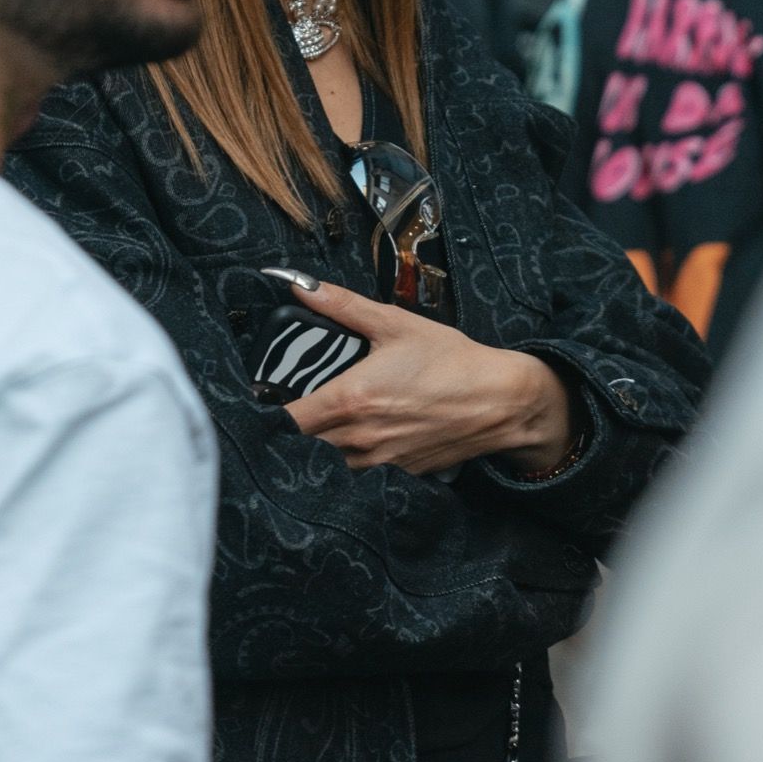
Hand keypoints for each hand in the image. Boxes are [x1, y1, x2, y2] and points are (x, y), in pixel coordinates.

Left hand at [274, 277, 577, 476]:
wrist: (501, 402)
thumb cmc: (451, 362)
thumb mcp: (395, 324)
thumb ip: (342, 306)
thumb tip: (301, 285)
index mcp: (349, 401)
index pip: (283, 423)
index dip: (265, 414)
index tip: (261, 399)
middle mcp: (359, 440)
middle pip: (302, 445)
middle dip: (297, 426)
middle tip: (300, 401)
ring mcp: (379, 463)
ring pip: (330, 460)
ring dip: (326, 442)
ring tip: (339, 414)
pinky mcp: (398, 475)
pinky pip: (362, 469)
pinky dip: (357, 453)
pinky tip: (372, 429)